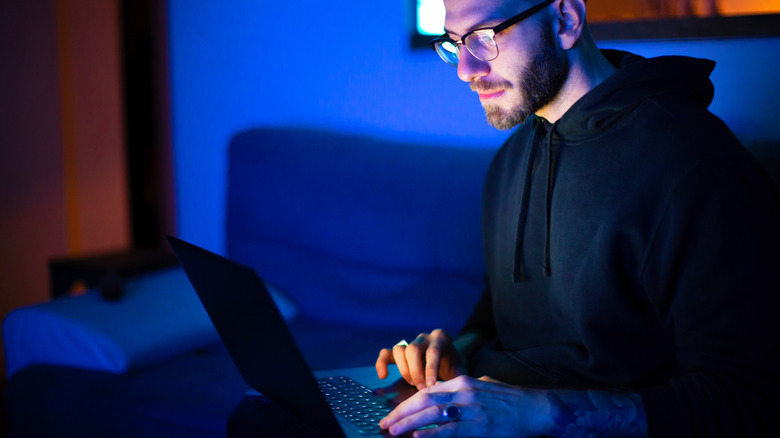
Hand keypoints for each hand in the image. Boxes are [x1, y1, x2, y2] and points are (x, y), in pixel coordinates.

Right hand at [375, 329, 466, 389]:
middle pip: (413, 349)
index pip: (433, 352)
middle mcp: (424, 338)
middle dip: (416, 371)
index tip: (431, 386)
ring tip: (412, 383)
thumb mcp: (461, 372)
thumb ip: (457, 380)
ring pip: (400, 350)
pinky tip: (383, 376)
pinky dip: (382, 363)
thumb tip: (447, 393)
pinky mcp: (400, 352)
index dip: (430, 370)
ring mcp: (410, 343)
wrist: (452, 361)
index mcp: (441, 338)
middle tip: (421, 388)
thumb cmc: (456, 368)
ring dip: (404, 370)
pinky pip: (386, 353)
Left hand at [378, 375, 549, 436]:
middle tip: (385, 424)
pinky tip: (417, 437)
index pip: (426, 391)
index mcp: (463, 381)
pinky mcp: (480, 426)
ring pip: (432, 414)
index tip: (392, 413)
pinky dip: (432, 434)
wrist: (537, 408)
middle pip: (424, 401)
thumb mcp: (482, 386)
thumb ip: (461, 391)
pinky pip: (451, 430)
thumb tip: (439, 399)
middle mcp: (464, 391)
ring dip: (409, 423)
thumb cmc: (509, 400)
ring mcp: (472, 408)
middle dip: (401, 413)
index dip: (406, 403)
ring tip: (393, 431)